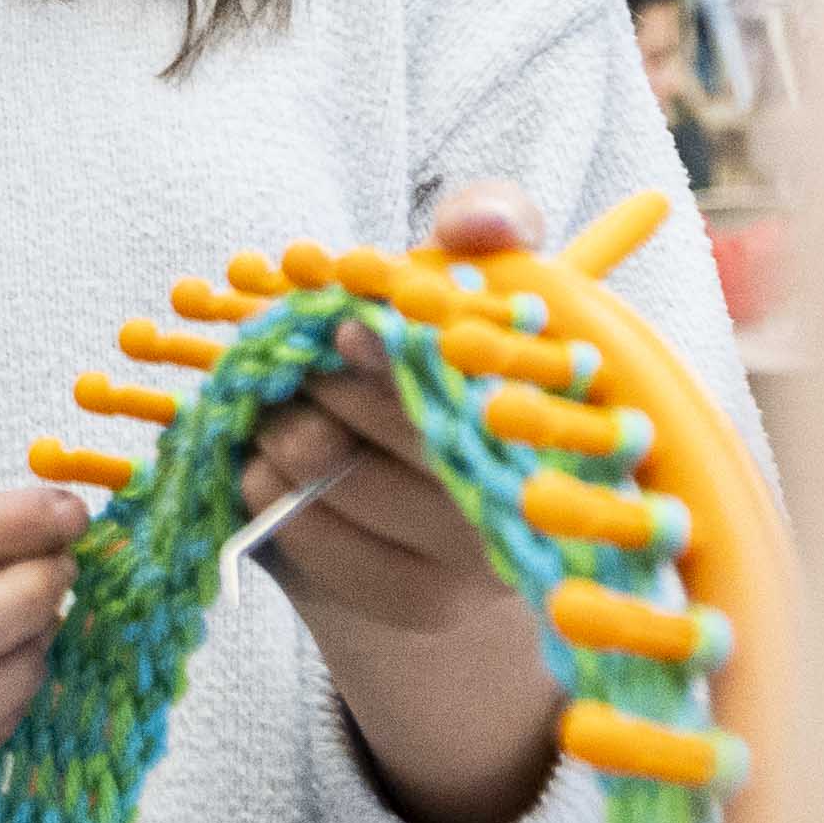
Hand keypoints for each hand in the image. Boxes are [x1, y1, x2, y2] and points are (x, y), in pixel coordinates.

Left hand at [235, 185, 566, 822]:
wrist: (412, 501)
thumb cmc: (437, 363)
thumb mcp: (468, 285)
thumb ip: (490, 222)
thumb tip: (480, 222)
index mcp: (559, 401)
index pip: (486, 373)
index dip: (403, 354)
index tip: (345, 332)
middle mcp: (534, 485)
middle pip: (402, 425)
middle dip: (323, 383)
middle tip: (293, 366)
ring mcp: (477, 554)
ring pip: (339, 477)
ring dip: (279, 435)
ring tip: (275, 421)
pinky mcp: (415, 600)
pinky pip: (311, 540)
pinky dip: (265, 495)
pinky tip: (265, 474)